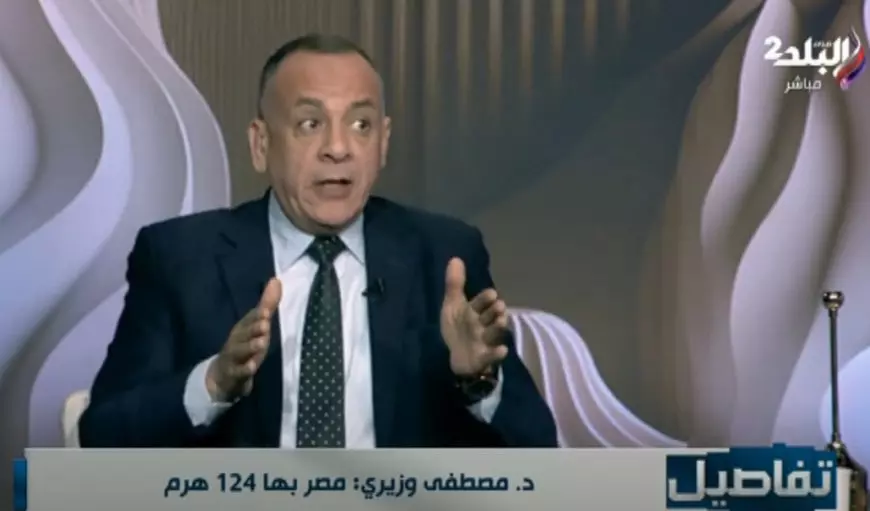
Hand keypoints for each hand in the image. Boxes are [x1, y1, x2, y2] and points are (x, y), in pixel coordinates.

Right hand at [206, 277, 281, 401]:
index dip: (257, 315)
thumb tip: (277, 279)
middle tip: (265, 324)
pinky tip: (252, 367)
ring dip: (250, 347)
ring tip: (261, 343)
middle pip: (244, 333)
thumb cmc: (245, 345)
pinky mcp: (233, 373)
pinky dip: (245, 369)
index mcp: (243, 327)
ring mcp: (233, 356)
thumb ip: (267, 304)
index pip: (250, 319)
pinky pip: (238, 371)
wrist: (223, 374)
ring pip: (240, 351)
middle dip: (254, 328)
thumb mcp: (257, 325)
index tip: (266, 311)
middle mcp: (237, 339)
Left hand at [440, 257, 508, 376]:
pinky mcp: (484, 358)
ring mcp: (485, 341)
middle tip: (499, 306)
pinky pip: (491, 356)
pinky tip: (502, 350)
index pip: (481, 302)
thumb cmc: (458, 328)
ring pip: (493, 333)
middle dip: (494, 311)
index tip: (491, 294)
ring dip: (497, 328)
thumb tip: (455, 258)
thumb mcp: (453, 306)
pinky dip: (497, 353)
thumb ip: (455, 284)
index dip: (485, 299)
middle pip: (490, 316)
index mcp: (475, 311)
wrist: (455, 357)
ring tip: (501, 321)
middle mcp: (483, 324)